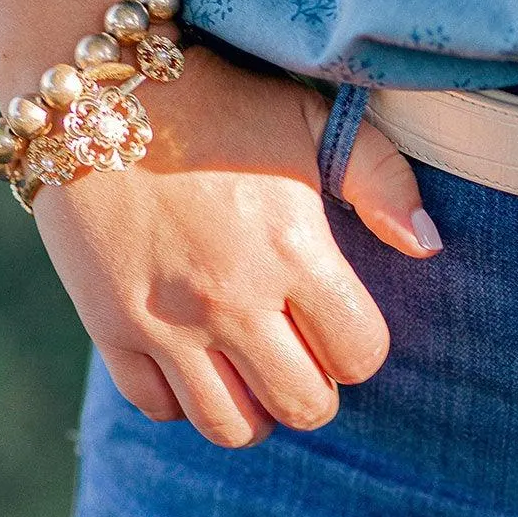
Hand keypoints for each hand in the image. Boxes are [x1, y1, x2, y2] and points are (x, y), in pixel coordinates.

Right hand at [27, 43, 441, 446]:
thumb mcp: (310, 119)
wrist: (91, 90)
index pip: (359, 354)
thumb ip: (381, 178)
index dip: (359, 348)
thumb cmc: (216, 101)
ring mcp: (166, 321)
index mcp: (292, 251)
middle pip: (303, 405)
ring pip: (230, 426)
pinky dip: (182, 400)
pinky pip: (158, 407)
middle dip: (316, 391)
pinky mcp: (109, 327)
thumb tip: (427, 244)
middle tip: (302, 357)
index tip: (339, 323)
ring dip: (254, 411)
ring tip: (252, 373)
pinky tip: (192, 361)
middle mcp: (231, 298)